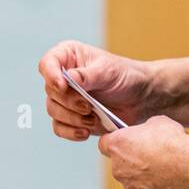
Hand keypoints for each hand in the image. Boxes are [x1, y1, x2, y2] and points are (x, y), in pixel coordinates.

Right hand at [37, 40, 153, 141]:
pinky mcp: (71, 118)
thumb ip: (87, 75)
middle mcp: (63, 76)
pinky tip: (86, 132)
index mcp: (69, 56)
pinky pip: (59, 127)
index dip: (51, 75)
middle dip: (69, 101)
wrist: (141, 99)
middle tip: (88, 106)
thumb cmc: (126, 77)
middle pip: (50, 91)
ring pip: (53, 110)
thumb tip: (68, 78)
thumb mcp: (108, 71)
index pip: (47, 63)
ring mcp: (65, 98)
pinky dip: (71, 131)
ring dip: (72, 118)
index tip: (62, 86)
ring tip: (93, 119)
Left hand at [97, 115, 188, 188]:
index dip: (116, 141)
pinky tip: (172, 181)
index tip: (125, 140)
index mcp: (117, 146)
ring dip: (144, 176)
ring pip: (134, 181)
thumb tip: (149, 133)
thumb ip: (146, 129)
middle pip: (120, 164)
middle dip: (133, 160)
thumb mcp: (157, 122)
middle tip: (152, 155)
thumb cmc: (173, 142)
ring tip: (165, 169)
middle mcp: (119, 169)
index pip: (105, 143)